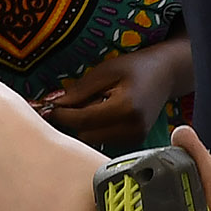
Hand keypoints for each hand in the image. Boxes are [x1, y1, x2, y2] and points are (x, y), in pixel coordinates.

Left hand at [39, 37, 195, 151]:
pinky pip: (102, 140)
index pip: (82, 120)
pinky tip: (99, 114)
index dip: (60, 114)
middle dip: (71, 121)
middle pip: (85, 134)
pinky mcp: (134, 143)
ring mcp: (135, 139)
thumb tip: (52, 104)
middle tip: (63, 105)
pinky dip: (94, 129)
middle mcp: (132, 129)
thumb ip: (79, 90)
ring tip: (86, 107)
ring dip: (82, 126)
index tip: (45, 107)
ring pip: (92, 140)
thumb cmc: (135, 67)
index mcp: (125, 108)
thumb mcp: (105, 71)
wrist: (166, 75)